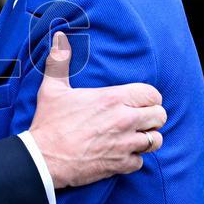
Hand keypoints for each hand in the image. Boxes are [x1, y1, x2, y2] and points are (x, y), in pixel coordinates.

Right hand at [29, 32, 166, 188]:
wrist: (43, 158)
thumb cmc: (49, 123)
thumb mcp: (52, 89)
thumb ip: (60, 62)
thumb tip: (59, 38)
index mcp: (112, 99)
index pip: (152, 94)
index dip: (149, 98)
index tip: (140, 101)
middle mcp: (124, 120)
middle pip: (160, 116)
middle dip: (152, 117)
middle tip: (140, 119)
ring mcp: (124, 144)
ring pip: (156, 140)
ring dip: (147, 138)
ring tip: (135, 136)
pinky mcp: (120, 165)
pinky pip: (140, 161)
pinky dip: (133, 159)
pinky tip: (121, 154)